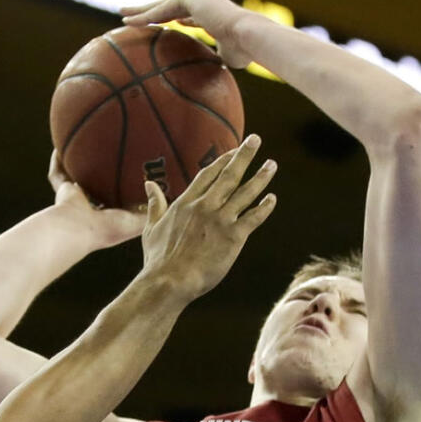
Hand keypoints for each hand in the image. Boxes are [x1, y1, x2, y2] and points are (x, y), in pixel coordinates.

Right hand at [48, 151, 152, 249]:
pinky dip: (58, 162)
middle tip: (115, 152)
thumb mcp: (138, 221)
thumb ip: (153, 209)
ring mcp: (77, 200)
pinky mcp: (64, 192)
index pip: (121, 199)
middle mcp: (93, 207)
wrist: (80, 229)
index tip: (138, 173)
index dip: (128, 188)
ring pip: (79, 178)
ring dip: (81, 165)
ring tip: (86, 146)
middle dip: (106, 173)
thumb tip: (172, 192)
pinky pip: (58, 174)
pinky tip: (61, 146)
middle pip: (100, 186)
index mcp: (110, 216)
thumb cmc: (109, 228)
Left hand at [121, 0, 252, 68]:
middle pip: (169, 5)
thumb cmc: (244, 52)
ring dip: (141, 11)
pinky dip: (144, 17)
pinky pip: (160, 9)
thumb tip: (207, 83)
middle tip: (131, 15)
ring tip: (123, 16)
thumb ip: (212, 62)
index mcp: (211, 13)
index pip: (187, 14)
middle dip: (150, 10)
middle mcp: (203, 0)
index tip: (162, 23)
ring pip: (161, 5)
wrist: (249, 37)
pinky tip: (128, 23)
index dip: (173, 17)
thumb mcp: (226, 59)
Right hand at [139, 134, 276, 299]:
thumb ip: (155, 204)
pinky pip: (253, 217)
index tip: (233, 150)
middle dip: (244, 156)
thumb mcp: (151, 228)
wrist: (169, 281)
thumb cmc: (158, 259)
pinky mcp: (233, 237)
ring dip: (260, 177)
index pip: (208, 174)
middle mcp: (205, 206)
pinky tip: (272, 199)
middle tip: (255, 140)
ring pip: (245, 193)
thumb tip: (148, 184)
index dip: (222, 160)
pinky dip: (264, 207)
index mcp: (186, 203)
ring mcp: (220, 220)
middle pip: (229, 175)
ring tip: (271, 165)